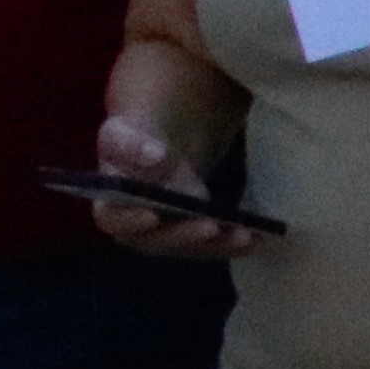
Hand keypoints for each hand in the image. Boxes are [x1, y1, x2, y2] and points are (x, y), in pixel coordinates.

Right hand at [79, 111, 261, 259]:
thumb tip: (155, 155)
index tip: (152, 214)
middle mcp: (132, 219)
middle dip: (181, 234)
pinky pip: (206, 245)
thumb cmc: (144, 128)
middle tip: (211, 226)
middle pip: (151, 239)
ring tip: (243, 234)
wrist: (162, 138)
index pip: (111, 216)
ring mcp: (161, 230)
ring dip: (212, 245)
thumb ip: (134, 139)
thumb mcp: (134, 122)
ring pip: (182, 246)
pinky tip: (259, 237)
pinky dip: (231, 243)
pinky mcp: (187, 233)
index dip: (129, 219)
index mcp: (111, 192)